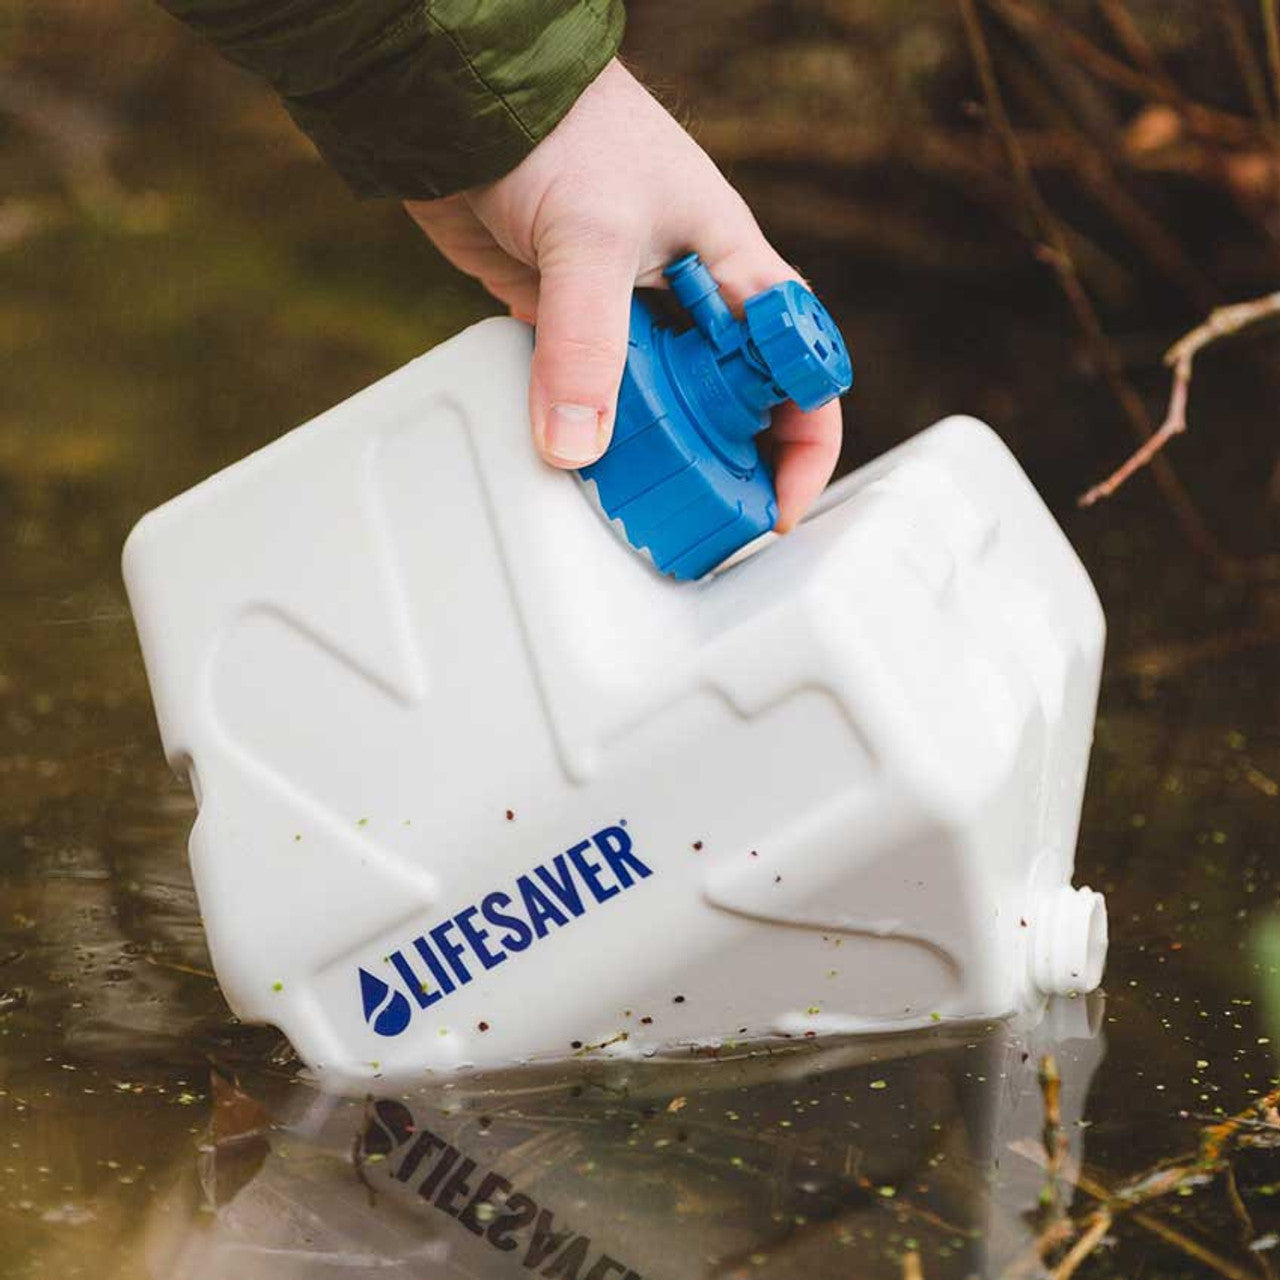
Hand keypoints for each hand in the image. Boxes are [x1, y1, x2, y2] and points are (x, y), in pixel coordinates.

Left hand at [405, 59, 841, 532]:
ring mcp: (628, 318)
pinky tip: (575, 460)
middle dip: (726, 468)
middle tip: (701, 524)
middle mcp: (691, 303)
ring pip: (660, 411)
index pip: (800, 369)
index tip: (774, 504)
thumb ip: (587, 341)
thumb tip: (577, 444)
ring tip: (636, 506)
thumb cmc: (562, 129)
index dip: (803, 443)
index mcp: (734, 272)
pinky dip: (588, 432)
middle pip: (733, 406)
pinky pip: (591, 397)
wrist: (469, 98)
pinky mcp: (568, 327)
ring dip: (651, 457)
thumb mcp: (592, 237)